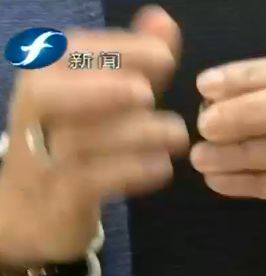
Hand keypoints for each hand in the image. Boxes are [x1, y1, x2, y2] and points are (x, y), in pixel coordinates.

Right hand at [0, 5, 187, 266]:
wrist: (34, 212)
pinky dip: (130, 172)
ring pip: (77, 141)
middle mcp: (34, 116)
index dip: (117, 50)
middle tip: (146, 93)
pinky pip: (89, 182)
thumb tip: (163, 20)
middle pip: (49, 95)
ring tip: (176, 134)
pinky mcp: (61, 199)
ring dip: (133, 134)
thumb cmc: (77, 141)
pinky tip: (162, 166)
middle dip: (99, 89)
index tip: (164, 55)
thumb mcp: (106, 96)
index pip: (69, 53)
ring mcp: (43, 161)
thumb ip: (134, 61)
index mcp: (44, 79)